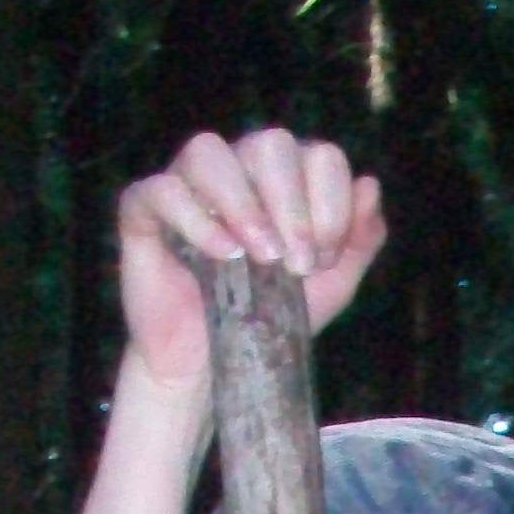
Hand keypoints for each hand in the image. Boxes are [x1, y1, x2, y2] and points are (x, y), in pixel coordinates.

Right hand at [117, 129, 386, 390]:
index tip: (323, 260)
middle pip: (269, 144)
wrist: (212, 368)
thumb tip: (370, 186)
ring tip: (259, 255)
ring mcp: (186, 184)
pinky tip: (220, 255)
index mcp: (284, 178)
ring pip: (208, 151)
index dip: (331, 203)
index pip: (318, 155)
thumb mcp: (329, 289)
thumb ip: (358, 242)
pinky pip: (161, 189)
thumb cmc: (269, 321)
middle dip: (293, 205)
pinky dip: (193, 217)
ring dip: (243, 202)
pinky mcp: (143, 211)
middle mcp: (236, 168)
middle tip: (295, 264)